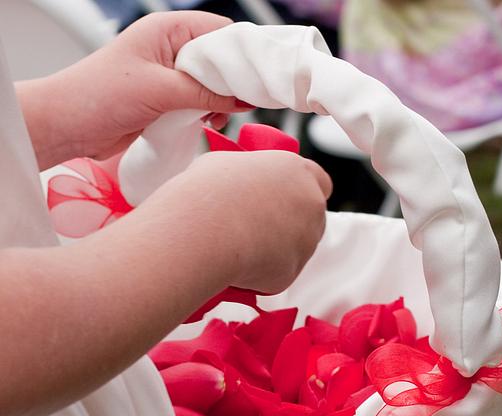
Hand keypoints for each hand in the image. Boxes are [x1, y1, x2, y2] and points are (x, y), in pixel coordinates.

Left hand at [18, 11, 249, 167]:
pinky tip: (207, 123)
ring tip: (217, 116)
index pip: (221, 31)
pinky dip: (209, 113)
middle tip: (242, 102)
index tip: (259, 77)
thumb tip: (245, 98)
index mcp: (167, 29)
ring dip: (222, 101)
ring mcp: (169, 74)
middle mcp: (170, 48)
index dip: (242, 53)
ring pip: (214, 83)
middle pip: (220, 59)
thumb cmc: (99, 95)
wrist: (68, 125)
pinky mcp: (167, 98)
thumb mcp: (162, 91)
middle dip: (234, 81)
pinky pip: (201, 102)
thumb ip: (207, 93)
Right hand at [141, 150, 332, 293]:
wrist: (204, 230)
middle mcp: (312, 205)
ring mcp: (307, 240)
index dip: (303, 192)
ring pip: (295, 248)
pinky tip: (237, 263)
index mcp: (299, 172)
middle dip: (290, 224)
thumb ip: (252, 176)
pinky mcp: (293, 271)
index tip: (287, 200)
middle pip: (311, 218)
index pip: (321, 182)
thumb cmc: (209, 190)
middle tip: (257, 227)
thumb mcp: (227, 164)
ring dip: (275, 249)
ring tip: (238, 243)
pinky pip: (278, 273)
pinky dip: (261, 273)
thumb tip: (245, 184)